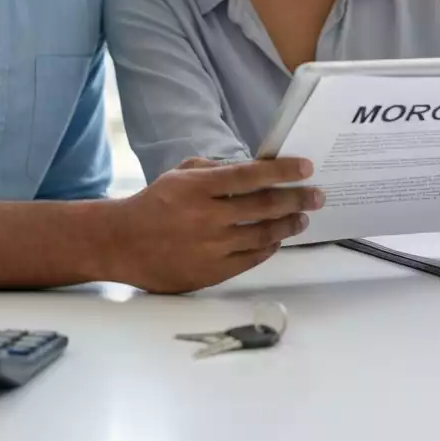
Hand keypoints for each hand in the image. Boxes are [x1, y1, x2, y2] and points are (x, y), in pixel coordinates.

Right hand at [104, 157, 323, 292]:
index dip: (282, 171)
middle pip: (265, 207)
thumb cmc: (154, 203)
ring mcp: (211, 247)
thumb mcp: (180, 175)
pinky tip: (277, 238)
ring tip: (302, 217)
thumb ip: (215, 170)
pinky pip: (251, 259)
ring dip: (288, 225)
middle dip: (297, 199)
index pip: (250, 175)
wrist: (122, 244)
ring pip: (263, 235)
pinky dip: (269, 247)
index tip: (306, 168)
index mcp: (199, 188)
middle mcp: (208, 217)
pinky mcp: (212, 272)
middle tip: (317, 195)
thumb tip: (253, 169)